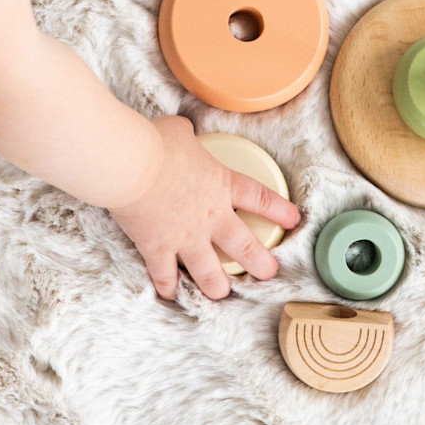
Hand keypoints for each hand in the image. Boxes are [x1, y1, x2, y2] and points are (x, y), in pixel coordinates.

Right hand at [109, 115, 300, 300]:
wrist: (130, 164)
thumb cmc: (156, 143)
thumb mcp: (178, 130)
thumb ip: (186, 135)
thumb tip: (182, 131)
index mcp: (220, 184)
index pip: (259, 198)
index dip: (279, 210)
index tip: (293, 220)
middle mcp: (210, 216)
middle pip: (245, 247)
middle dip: (261, 264)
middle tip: (268, 272)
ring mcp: (186, 237)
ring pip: (211, 273)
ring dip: (218, 287)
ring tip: (222, 294)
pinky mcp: (158, 248)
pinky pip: (166, 275)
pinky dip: (168, 286)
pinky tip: (170, 294)